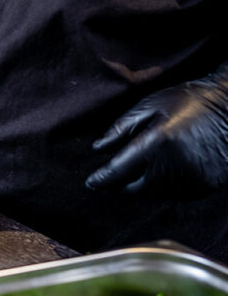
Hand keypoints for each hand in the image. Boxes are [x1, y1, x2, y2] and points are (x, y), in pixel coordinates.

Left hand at [86, 66, 227, 199]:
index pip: (119, 171)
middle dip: (120, 184)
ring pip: (153, 195)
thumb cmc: (188, 100)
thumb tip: (97, 149)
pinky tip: (161, 172)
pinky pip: (174, 195)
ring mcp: (192, 179)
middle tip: (112, 176)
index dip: (101, 179)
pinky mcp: (205, 186)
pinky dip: (162, 188)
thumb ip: (121, 128)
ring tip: (138, 170)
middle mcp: (174, 166)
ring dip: (141, 186)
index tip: (90, 182)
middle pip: (134, 189)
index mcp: (157, 144)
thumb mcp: (149, 105)